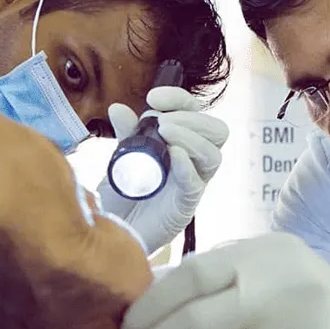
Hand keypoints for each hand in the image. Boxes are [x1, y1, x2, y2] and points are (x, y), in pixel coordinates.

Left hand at [97, 86, 228, 253]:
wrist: (113, 231)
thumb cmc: (123, 195)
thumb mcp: (122, 158)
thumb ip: (125, 135)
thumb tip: (118, 108)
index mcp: (181, 143)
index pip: (194, 112)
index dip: (179, 99)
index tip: (154, 97)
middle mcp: (193, 161)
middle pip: (216, 131)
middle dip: (192, 118)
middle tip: (163, 122)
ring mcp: (192, 183)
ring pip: (214, 155)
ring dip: (192, 138)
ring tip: (165, 131)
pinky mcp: (185, 206)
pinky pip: (197, 183)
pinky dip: (187, 165)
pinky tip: (174, 155)